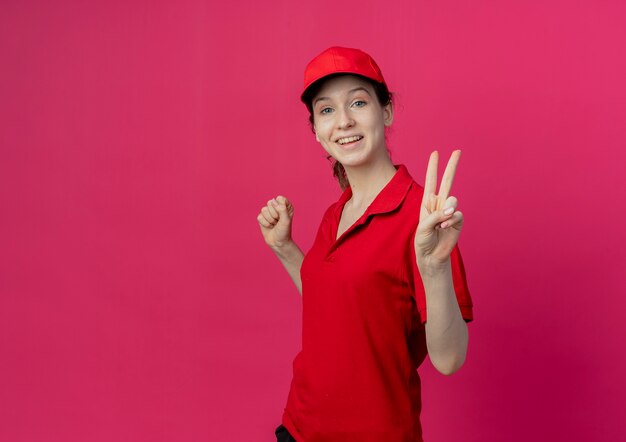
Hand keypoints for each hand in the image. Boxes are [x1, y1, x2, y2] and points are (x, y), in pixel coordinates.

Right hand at [257, 195, 294, 248]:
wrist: (278, 242)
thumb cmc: (284, 231)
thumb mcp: (286, 220)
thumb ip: (282, 209)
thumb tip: (273, 201)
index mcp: (285, 205)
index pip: (280, 199)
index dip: (280, 208)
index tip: (284, 216)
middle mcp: (277, 206)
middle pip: (270, 203)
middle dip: (274, 215)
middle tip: (278, 221)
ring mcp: (268, 212)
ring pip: (264, 209)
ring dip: (269, 220)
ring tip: (274, 224)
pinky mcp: (262, 217)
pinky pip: (260, 217)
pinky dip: (265, 224)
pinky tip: (269, 226)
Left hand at [414, 150, 463, 269]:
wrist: (431, 256)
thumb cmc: (423, 240)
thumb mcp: (423, 226)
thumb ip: (436, 215)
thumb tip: (452, 210)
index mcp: (427, 202)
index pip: (431, 181)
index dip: (433, 167)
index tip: (435, 153)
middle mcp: (439, 204)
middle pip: (447, 181)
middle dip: (451, 166)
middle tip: (457, 151)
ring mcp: (449, 211)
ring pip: (453, 200)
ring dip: (447, 210)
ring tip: (440, 224)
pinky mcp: (458, 221)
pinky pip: (458, 214)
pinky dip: (451, 220)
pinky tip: (444, 228)